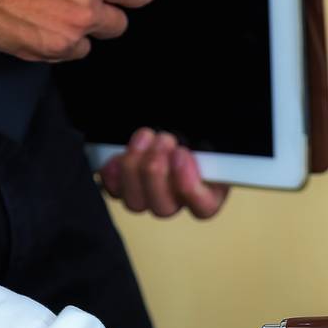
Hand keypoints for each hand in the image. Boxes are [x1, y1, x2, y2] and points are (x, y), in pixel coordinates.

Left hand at [98, 129, 228, 218]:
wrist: (169, 119)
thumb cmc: (192, 126)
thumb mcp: (210, 131)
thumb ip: (214, 145)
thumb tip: (206, 146)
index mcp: (210, 188)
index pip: (204, 207)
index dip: (190, 188)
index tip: (182, 155)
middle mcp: (179, 198)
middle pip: (164, 208)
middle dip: (157, 171)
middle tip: (162, 140)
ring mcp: (150, 195)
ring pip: (136, 203)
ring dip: (135, 169)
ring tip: (144, 137)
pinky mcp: (126, 185)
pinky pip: (115, 191)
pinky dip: (113, 174)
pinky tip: (118, 155)